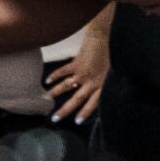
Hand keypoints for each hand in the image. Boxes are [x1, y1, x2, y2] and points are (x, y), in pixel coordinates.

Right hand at [44, 9, 110, 123]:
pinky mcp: (76, 63)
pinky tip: (47, 81)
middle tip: (55, 119)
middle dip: (65, 110)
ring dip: (56, 93)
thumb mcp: (112, 72)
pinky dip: (54, 76)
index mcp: (102, 85)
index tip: (77, 122)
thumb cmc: (110, 55)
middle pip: (77, 99)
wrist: (105, 38)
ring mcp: (83, 73)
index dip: (85, 112)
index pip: (93, 103)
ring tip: (48, 98)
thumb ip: (103, 83)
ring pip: (67, 87)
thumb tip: (97, 93)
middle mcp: (92, 81)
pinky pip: (62, 72)